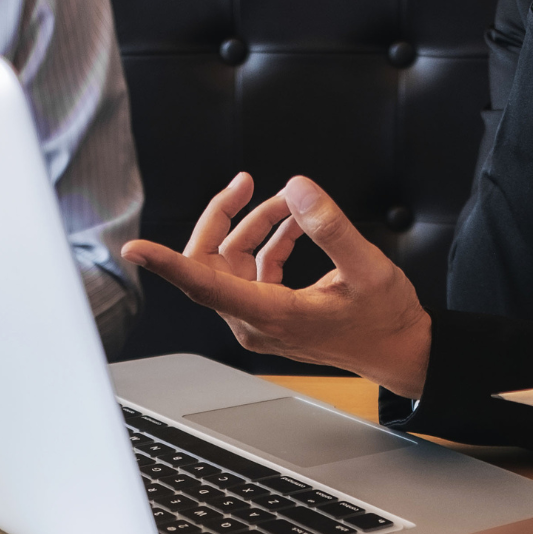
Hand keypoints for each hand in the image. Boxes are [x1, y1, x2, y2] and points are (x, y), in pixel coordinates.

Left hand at [120, 173, 432, 396]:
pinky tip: (295, 225)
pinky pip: (251, 270)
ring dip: (254, 226)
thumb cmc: (385, 318)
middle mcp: (256, 322)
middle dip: (223, 219)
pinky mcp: (269, 313)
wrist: (398, 350)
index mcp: (273, 316)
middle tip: (245, 183)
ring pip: (229, 264)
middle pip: (209, 265)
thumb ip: (330, 227)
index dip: (167, 264)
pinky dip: (268, 242)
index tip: (134, 249)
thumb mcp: (367, 266)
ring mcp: (259, 319)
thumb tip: (295, 188)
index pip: (205, 286)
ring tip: (291, 203)